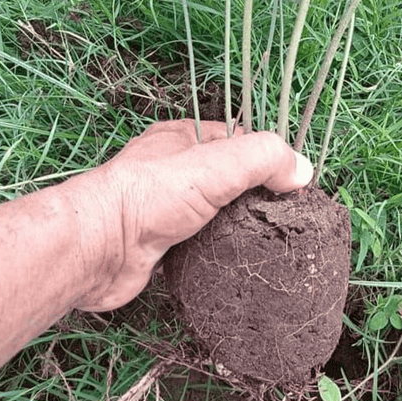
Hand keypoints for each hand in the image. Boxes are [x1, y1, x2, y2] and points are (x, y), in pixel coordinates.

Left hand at [77, 120, 312, 310]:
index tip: (294, 184)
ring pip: (217, 216)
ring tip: (268, 245)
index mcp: (184, 138)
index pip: (239, 140)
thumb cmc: (149, 196)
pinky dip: (219, 253)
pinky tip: (237, 262)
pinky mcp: (163, 246)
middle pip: (229, 181)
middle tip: (284, 221)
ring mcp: (166, 209)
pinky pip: (202, 245)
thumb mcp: (216, 164)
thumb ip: (262, 159)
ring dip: (238, 230)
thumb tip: (303, 170)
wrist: (98, 249)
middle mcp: (173, 171)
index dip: (268, 159)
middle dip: (256, 199)